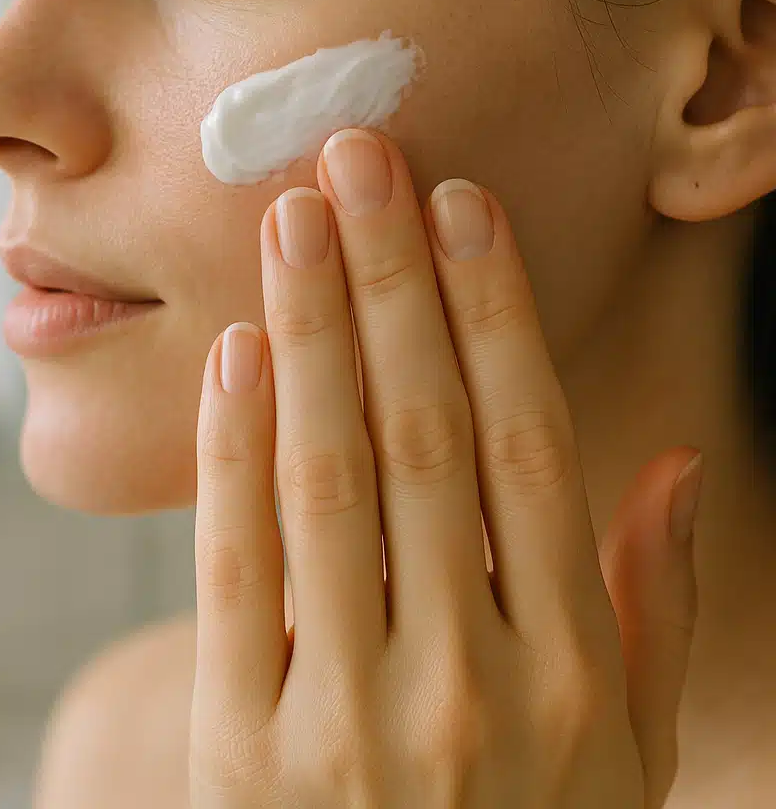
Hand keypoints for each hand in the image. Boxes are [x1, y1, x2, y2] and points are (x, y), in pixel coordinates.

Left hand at [191, 128, 702, 807]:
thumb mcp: (625, 760)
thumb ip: (649, 610)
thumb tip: (676, 466)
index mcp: (570, 676)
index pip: (531, 449)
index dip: (496, 315)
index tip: (464, 210)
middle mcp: (467, 682)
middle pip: (425, 437)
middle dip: (395, 283)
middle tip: (362, 162)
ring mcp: (347, 716)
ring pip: (330, 481)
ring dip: (313, 333)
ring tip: (293, 222)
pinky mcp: (242, 746)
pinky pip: (236, 570)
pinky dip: (233, 452)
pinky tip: (238, 351)